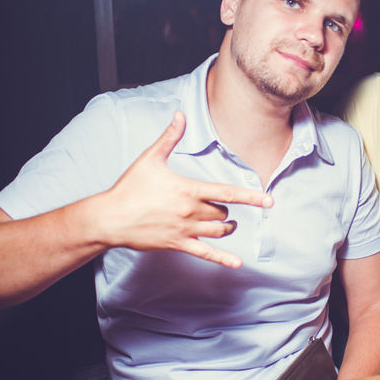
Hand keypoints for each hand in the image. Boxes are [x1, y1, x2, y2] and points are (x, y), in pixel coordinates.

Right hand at [97, 110, 272, 266]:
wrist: (110, 217)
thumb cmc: (129, 187)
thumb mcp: (150, 159)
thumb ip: (170, 137)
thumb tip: (180, 115)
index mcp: (188, 190)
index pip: (227, 193)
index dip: (251, 197)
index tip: (269, 200)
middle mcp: (190, 211)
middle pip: (222, 213)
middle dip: (225, 210)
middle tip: (218, 207)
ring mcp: (184, 230)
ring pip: (218, 231)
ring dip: (227, 228)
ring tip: (228, 224)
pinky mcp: (177, 244)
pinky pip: (205, 254)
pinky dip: (223, 259)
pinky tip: (237, 264)